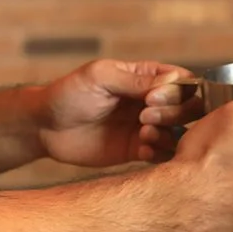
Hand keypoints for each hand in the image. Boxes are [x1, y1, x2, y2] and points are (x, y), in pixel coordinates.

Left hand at [36, 60, 200, 167]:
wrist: (45, 127)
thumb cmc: (69, 93)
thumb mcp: (100, 77)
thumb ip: (135, 80)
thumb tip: (173, 80)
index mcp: (145, 77)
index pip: (182, 80)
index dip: (178, 90)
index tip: (153, 98)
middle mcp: (150, 102)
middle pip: (187, 107)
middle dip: (173, 113)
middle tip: (144, 117)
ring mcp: (145, 127)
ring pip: (178, 132)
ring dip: (166, 134)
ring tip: (142, 134)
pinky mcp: (136, 150)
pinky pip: (162, 154)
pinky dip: (158, 153)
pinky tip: (141, 150)